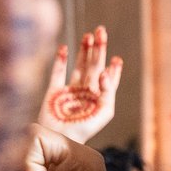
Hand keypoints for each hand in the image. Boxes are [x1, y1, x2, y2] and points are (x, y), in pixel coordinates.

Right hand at [41, 26, 121, 144]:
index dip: (113, 68)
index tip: (117, 59)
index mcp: (99, 98)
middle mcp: (85, 92)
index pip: (108, 79)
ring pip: (78, 65)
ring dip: (83, 50)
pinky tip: (64, 48)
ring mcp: (69, 90)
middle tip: (102, 31)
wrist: (59, 139)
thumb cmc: (85, 129)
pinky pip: (57, 72)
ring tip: (89, 35)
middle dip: (98, 49)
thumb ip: (108, 91)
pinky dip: (60, 59)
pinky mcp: (54, 91)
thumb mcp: (104, 112)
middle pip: (93, 66)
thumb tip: (104, 71)